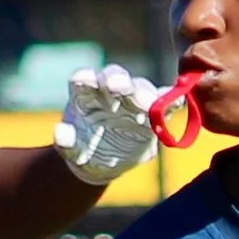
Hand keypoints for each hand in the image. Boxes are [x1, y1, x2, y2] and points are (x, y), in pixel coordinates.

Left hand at [52, 63, 162, 186]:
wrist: (100, 161)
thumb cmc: (83, 149)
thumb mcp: (71, 149)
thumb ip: (66, 142)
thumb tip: (60, 134)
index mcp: (86, 94)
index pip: (86, 80)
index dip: (85, 78)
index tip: (82, 80)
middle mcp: (110, 90)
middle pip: (115, 77)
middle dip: (116, 80)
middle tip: (116, 87)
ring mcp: (133, 98)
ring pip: (140, 88)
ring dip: (142, 93)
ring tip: (145, 104)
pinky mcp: (153, 110)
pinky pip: (166, 102)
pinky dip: (173, 100)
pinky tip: (178, 102)